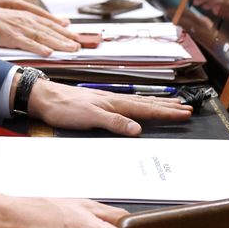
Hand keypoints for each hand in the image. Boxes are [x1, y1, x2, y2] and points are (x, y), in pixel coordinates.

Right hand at [0, 6, 80, 54]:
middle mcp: (26, 21)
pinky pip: (28, 44)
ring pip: (44, 37)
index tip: (74, 35)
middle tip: (79, 44)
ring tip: (71, 49)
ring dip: (59, 43)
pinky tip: (48, 53)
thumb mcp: (12, 18)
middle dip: (66, 37)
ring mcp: (20, 29)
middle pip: (50, 30)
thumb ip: (26, 22)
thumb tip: (37, 30)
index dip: (63, 30)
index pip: (48, 24)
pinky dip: (39, 48)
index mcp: (26, 16)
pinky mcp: (12, 37)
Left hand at [27, 79, 191, 134]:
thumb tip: (137, 129)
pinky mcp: (98, 102)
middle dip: (166, 107)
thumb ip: (114, 122)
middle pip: (146, 103)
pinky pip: (126, 103)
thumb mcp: (89, 117)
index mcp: (114, 103)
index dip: (166, 112)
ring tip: (170, 104)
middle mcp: (113, 99)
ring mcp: (106, 99)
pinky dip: (138, 104)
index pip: (146, 108)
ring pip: (137, 102)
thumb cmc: (63, 107)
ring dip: (155, 104)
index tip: (184, 113)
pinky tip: (137, 105)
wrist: (43, 98)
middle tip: (186, 108)